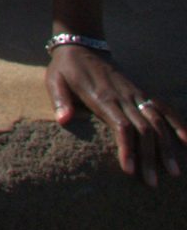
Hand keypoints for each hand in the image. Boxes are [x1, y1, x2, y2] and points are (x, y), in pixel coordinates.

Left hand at [48, 44, 185, 185]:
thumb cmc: (66, 69)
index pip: (121, 125)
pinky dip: (178, 123)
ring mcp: (136, 94)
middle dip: (149, 157)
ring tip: (173, 172)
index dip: (127, 148)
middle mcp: (124, 97)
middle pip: (142, 129)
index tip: (129, 170)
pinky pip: (164, 107)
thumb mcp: (55, 80)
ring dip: (166, 147)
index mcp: (102, 97)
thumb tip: (63, 120)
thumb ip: (60, 100)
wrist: (82, 46)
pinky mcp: (142, 92)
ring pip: (157, 122)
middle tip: (152, 183)